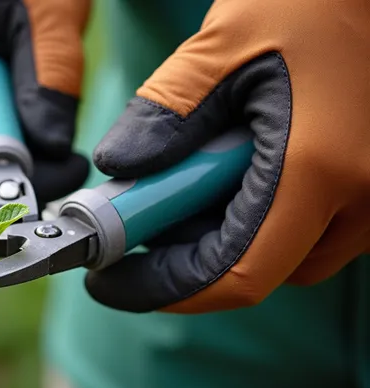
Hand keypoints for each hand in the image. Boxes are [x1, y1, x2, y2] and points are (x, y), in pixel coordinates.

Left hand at [85, 0, 369, 313]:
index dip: (167, 289)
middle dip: (184, 256)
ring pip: (285, 255)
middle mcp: (360, 198)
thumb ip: (165, 113)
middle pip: (257, 270)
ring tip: (179, 183)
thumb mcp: (220, 48)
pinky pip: (309, 229)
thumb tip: (118, 169)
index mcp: (318, 169)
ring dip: (219, 236)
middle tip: (137, 218)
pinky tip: (224, 171)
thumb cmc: (304, 2)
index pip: (236, 274)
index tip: (112, 281)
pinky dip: (255, 218)